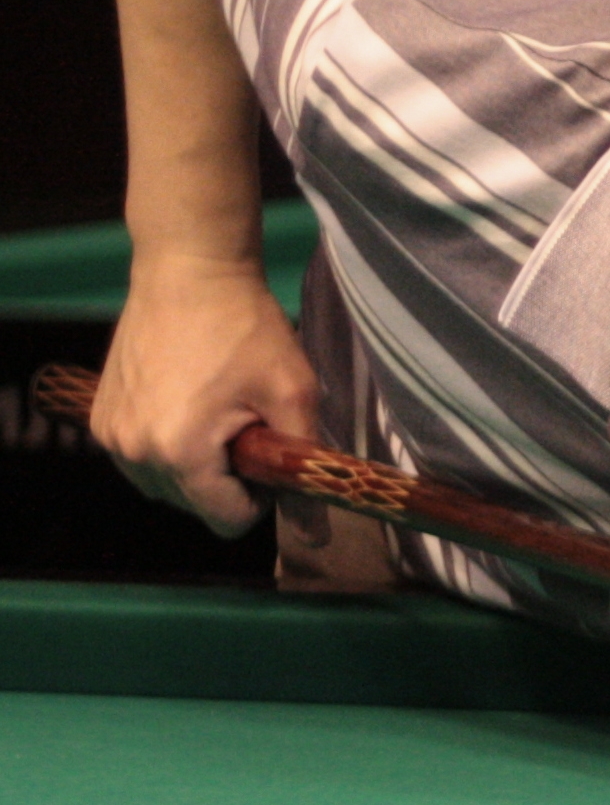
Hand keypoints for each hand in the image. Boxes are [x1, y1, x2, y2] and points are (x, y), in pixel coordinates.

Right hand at [92, 259, 318, 535]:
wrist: (187, 273)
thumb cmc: (246, 329)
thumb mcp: (292, 394)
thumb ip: (301, 466)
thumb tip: (316, 531)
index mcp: (179, 452)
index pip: (226, 519)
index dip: (260, 500)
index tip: (273, 460)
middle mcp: (133, 451)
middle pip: (192, 505)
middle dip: (227, 482)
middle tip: (247, 429)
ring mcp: (109, 434)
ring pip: (164, 486)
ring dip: (196, 469)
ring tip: (220, 418)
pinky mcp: (98, 417)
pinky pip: (139, 458)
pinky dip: (167, 450)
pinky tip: (190, 410)